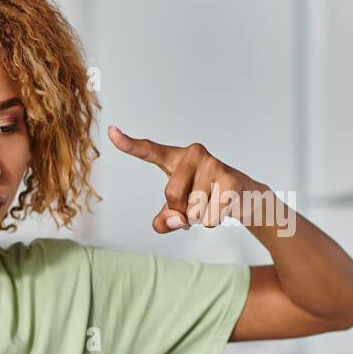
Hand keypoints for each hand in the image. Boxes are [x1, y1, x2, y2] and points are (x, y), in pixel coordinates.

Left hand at [107, 125, 266, 231]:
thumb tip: (177, 219)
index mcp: (173, 159)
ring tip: (211, 202)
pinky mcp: (230, 179)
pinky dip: (214, 220)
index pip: (148, 150)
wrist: (241, 196)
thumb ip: (162, 222)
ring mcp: (213, 163)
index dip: (128, 144)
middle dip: (182, 211)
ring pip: (193, 210)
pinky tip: (223, 205)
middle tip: (194, 203)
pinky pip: (210, 216)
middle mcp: (193, 153)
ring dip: (200, 217)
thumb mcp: (174, 213)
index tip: (111, 131)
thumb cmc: (201, 199)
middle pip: (171, 196)